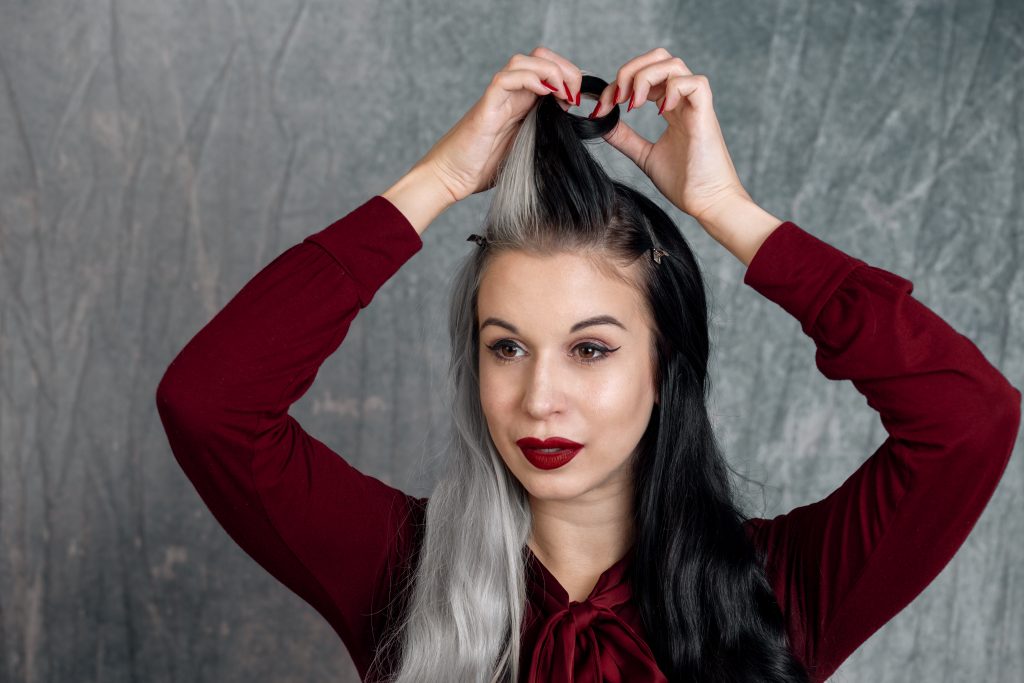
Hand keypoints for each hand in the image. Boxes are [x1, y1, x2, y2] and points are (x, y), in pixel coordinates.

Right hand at [414, 46, 580, 204]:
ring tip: (563, 92)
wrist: (450, 178)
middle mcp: (510, 95)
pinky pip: (505, 78)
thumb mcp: (527, 150)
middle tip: (575, 94)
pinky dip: (529, 78)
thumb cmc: (484, 169)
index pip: (548, 70)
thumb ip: (546, 135)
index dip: (568, 76)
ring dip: (550, 70)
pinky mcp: (486, 107)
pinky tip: (544, 92)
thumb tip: (573, 130)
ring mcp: (497, 98)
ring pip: (523, 61)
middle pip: (539, 57)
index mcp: (522, 103)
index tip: (580, 100)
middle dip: (564, 68)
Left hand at [589, 48, 752, 223]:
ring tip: (634, 103)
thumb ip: (625, 138)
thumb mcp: (645, 155)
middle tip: (617, 98)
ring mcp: (695, 105)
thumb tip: (601, 122)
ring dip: (646, 77)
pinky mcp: (706, 114)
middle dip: (631, 70)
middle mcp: (683, 101)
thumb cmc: (685, 182)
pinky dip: (672, 88)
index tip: (602, 107)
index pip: (644, 76)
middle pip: (659, 58)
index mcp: (670, 108)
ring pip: (674, 64)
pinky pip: (694, 83)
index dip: (619, 84)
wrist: (707, 203)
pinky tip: (659, 111)